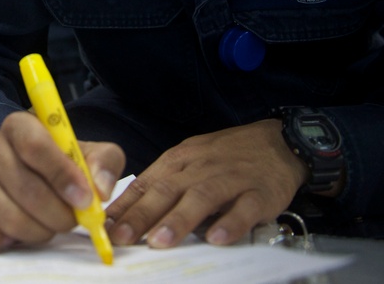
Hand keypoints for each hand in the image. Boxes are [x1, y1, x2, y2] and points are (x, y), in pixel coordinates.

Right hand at [0, 111, 124, 254]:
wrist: (24, 163)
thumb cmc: (58, 158)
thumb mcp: (86, 149)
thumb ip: (104, 162)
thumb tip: (100, 190)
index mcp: (20, 126)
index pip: (36, 147)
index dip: (63, 176)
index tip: (85, 199)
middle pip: (27, 189)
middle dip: (59, 213)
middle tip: (75, 217)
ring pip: (10, 218)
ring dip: (41, 231)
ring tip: (53, 223)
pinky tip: (20, 236)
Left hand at [105, 119, 307, 247]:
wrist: (278, 142)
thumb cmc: (227, 156)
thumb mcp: (189, 161)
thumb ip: (162, 185)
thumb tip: (126, 212)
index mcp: (180, 160)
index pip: (146, 183)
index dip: (124, 205)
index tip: (104, 226)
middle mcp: (200, 167)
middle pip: (167, 189)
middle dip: (142, 215)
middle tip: (122, 237)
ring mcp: (230, 179)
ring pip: (201, 197)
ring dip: (179, 220)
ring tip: (160, 241)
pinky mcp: (259, 193)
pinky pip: (244, 209)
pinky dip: (230, 223)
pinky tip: (217, 238)